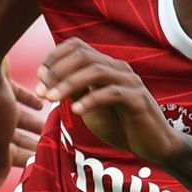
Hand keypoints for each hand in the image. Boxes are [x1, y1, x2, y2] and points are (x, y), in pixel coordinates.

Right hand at [0, 66, 43, 189]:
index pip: (6, 154)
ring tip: (50, 124)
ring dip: (32, 122)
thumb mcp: (0, 138)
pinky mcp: (0, 84)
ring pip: (16, 116)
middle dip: (30, 142)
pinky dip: (30, 100)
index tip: (42, 161)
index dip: (24, 159)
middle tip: (50, 145)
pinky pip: (17, 95)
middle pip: (12, 136)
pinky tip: (42, 102)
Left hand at [36, 38, 181, 164]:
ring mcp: (130, 81)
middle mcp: (119, 68)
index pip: (78, 47)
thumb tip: (51, 80)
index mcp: (106, 66)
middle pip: (84, 55)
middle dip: (58, 70)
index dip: (55, 57)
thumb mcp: (90, 108)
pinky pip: (112, 93)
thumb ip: (76, 92)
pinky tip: (76, 111)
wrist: (152, 145)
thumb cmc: (121, 125)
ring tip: (51, 98)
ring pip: (96, 70)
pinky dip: (91, 100)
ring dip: (69, 83)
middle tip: (40, 90)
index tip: (39, 76)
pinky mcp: (138, 99)